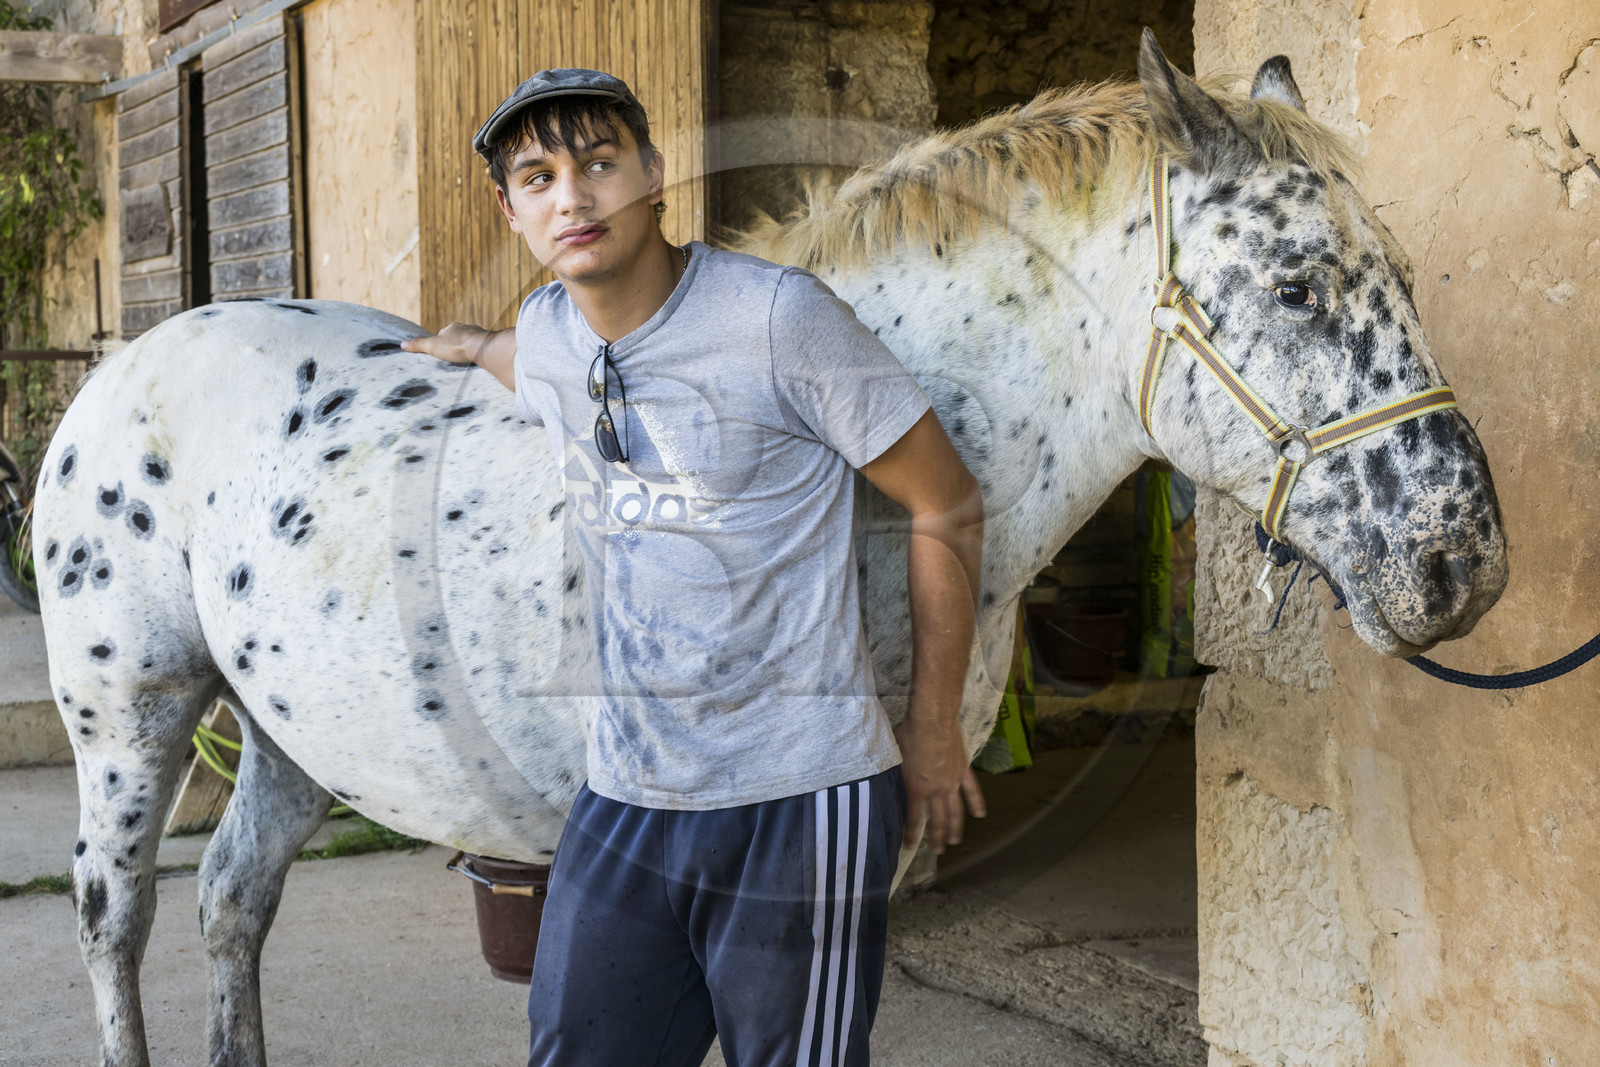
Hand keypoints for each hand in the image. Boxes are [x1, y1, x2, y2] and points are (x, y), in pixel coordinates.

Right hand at [401, 322, 495, 364]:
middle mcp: (466, 328)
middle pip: (457, 336)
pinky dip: (478, 351)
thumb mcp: (433, 347)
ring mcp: (478, 334)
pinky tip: (478, 358)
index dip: (440, 342)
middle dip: (454, 344)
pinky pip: (482, 346)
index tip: (439, 351)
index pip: (443, 334)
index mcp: (452, 327)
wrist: (482, 348)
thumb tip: (401, 344)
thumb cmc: (457, 346)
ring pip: (470, 340)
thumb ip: (419, 345)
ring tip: (465, 358)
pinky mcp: (488, 342)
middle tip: (452, 356)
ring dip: (467, 347)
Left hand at [893, 714, 984, 854]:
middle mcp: (935, 790)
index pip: (913, 818)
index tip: (909, 847)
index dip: (910, 835)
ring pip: (955, 810)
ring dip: (956, 827)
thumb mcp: (893, 756)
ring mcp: (952, 782)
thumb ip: (893, 772)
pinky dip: (976, 803)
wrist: (932, 721)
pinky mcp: (963, 770)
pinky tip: (980, 814)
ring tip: (954, 841)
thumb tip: (884, 776)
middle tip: (937, 851)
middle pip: (937, 820)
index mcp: (915, 789)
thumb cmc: (908, 734)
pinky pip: (972, 790)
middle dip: (936, 837)